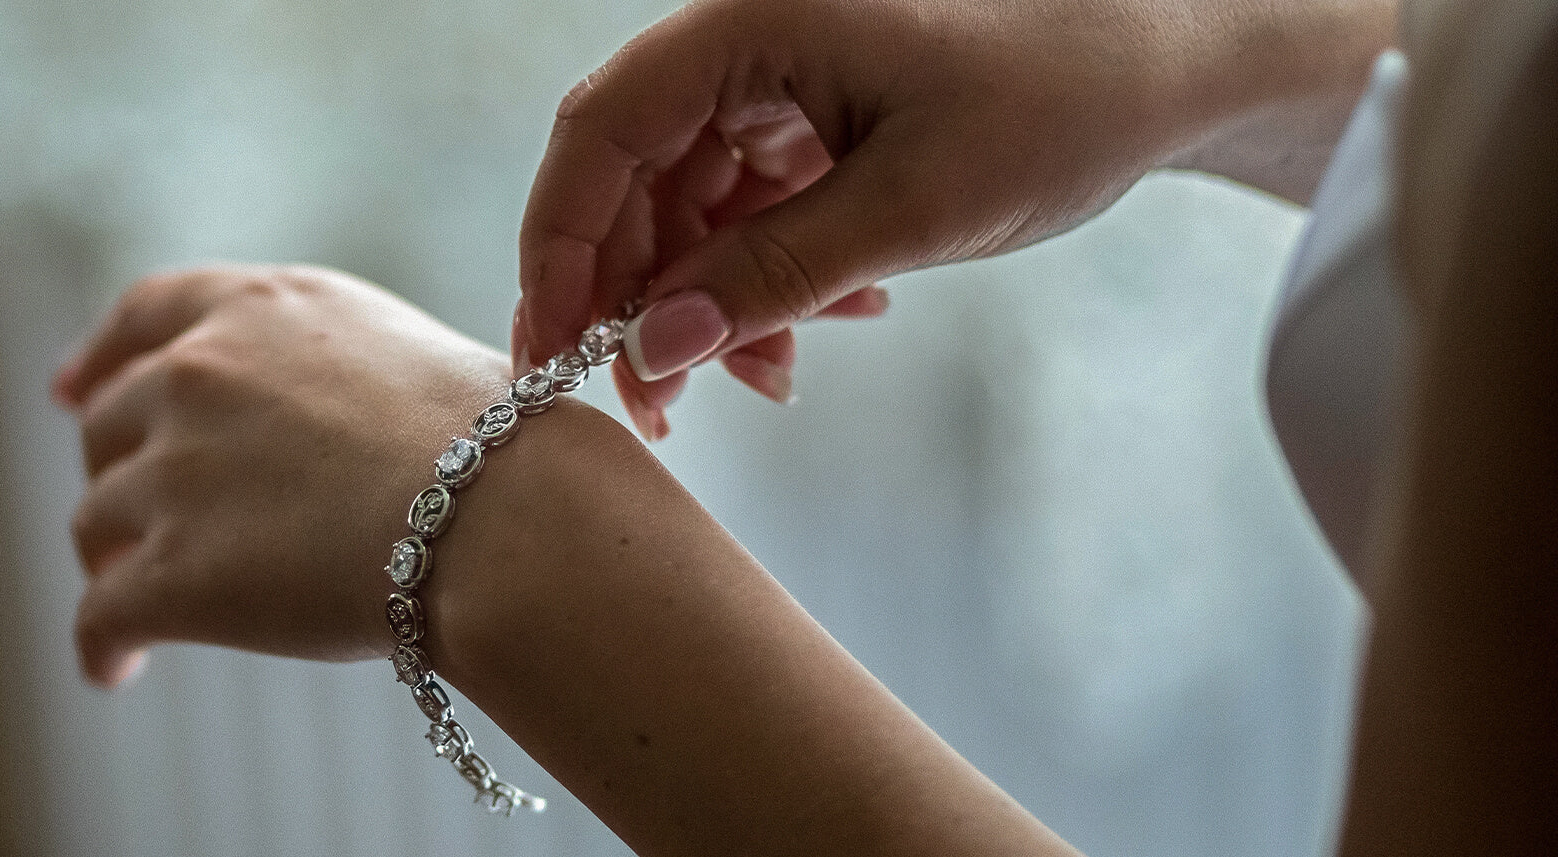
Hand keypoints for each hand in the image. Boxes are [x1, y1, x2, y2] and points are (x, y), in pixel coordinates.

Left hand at [52, 265, 513, 683]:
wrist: (508, 519)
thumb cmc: (502, 448)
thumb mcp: (404, 354)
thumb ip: (327, 372)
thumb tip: (313, 432)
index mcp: (261, 310)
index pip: (147, 315)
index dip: (100, 358)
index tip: (71, 392)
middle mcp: (200, 374)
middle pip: (111, 426)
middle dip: (120, 474)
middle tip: (142, 525)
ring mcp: (178, 473)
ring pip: (97, 522)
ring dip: (114, 562)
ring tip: (147, 612)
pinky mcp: (175, 573)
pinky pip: (102, 616)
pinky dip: (103, 646)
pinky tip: (118, 670)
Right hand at [515, 0, 1390, 436]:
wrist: (1169, 66)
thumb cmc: (1062, 97)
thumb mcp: (914, 205)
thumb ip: (774, 273)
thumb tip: (657, 348)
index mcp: (752, 22)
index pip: (602, 132)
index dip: (563, 246)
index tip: (559, 349)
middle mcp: (746, 43)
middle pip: (630, 178)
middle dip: (635, 297)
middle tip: (654, 404)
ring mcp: (776, 84)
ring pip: (685, 206)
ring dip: (705, 303)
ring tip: (759, 380)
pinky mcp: (810, 123)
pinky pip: (745, 211)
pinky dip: (762, 281)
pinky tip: (816, 329)